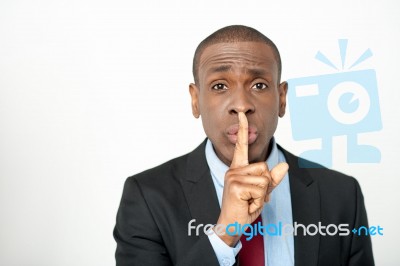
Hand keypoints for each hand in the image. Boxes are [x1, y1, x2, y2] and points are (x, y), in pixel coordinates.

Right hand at [214, 112, 288, 245]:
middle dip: (266, 186)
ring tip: (249, 201)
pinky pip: (261, 188)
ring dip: (263, 195)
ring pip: (265, 178)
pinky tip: (247, 205)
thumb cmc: (244, 207)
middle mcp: (234, 170)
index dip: (242, 129)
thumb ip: (273, 179)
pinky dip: (259, 200)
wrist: (231, 224)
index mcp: (238, 168)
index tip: (242, 114)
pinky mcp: (236, 185)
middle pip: (264, 168)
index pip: (241, 145)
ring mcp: (233, 177)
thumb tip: (285, 165)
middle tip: (253, 198)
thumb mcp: (262, 192)